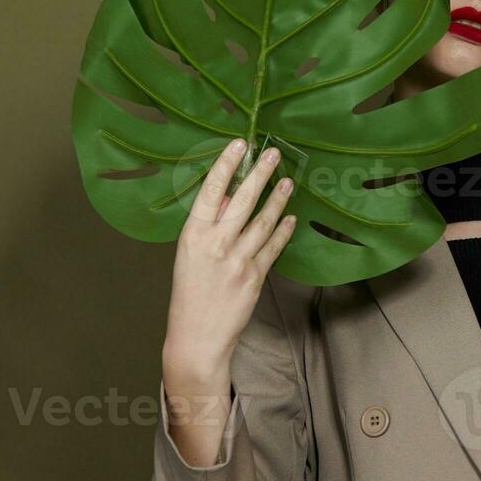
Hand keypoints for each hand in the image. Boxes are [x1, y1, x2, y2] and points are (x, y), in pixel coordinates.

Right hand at [161, 138, 296, 394]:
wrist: (196, 336)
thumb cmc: (190, 292)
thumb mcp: (190, 253)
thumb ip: (210, 224)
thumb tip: (231, 195)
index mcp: (193, 234)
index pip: (211, 191)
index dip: (226, 165)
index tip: (239, 144)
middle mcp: (216, 243)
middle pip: (242, 200)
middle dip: (259, 173)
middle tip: (273, 153)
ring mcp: (237, 260)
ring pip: (263, 221)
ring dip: (277, 199)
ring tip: (288, 181)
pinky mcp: (255, 276)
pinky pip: (274, 247)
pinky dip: (283, 230)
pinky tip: (291, 217)